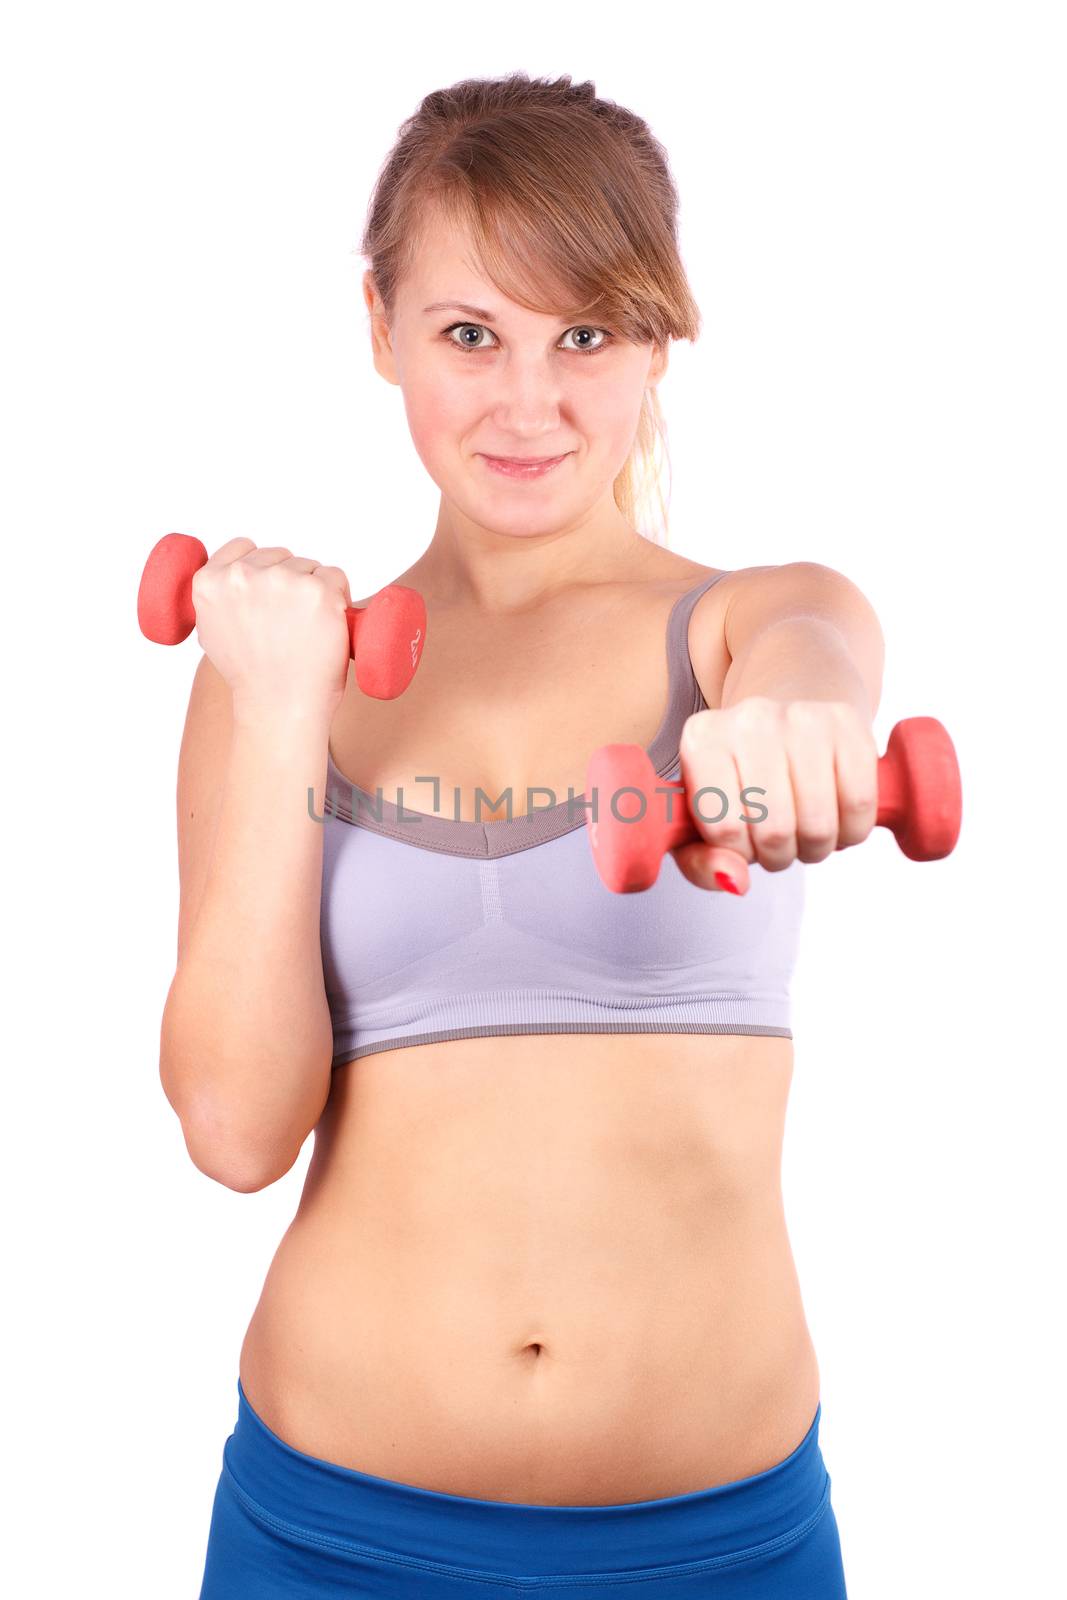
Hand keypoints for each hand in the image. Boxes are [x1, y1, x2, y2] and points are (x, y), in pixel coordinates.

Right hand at [190, 538, 353, 722]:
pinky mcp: (319, 591)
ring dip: (314, 590)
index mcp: (210, 582)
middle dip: (289, 581)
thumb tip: (231, 574)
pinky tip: (326, 625)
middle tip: (288, 624)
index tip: (268, 591)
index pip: (242, 546)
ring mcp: (282, 580)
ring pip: (309, 567)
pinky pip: (335, 577)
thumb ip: (218, 597)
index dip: (260, 566)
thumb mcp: (212, 631)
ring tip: (305, 630)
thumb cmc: (251, 675)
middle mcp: (243, 576)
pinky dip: (338, 597)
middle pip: (280, 556)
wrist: (279, 706)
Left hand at [672, 697, 879, 893]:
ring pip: (819, 824)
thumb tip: (734, 880)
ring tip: (804, 831)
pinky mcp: (848, 723)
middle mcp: (750, 719)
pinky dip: (851, 830)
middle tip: (777, 842)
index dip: (740, 853)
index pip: (724, 829)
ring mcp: (802, 716)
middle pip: (775, 830)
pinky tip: (835, 817)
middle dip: (779, 855)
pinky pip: (859, 804)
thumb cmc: (740, 781)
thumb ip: (701, 862)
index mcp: (702, 739)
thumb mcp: (703, 823)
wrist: (786, 724)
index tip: (744, 841)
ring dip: (815, 847)